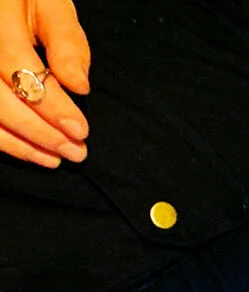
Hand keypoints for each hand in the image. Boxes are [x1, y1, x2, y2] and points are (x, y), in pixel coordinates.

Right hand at [0, 0, 89, 167]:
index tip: (80, 130)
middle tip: (75, 152)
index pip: (17, 66)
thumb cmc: (27, 0)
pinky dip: (5, 141)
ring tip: (56, 158)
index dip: (49, 103)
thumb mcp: (51, 7)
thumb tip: (78, 86)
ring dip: (20, 144)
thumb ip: (66, 42)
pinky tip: (32, 152)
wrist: (0, 4)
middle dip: (38, 131)